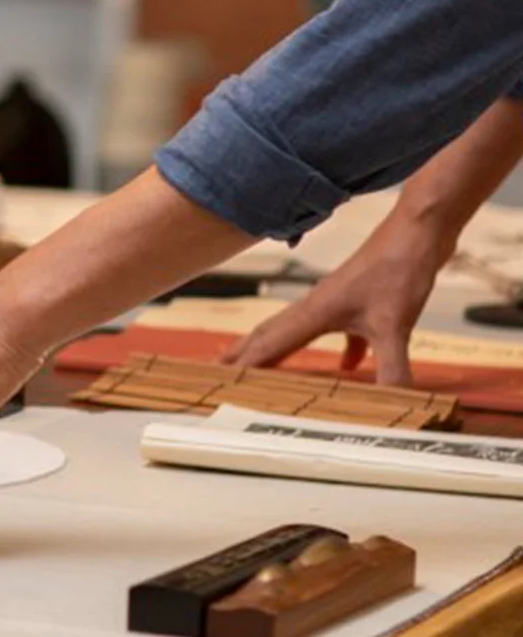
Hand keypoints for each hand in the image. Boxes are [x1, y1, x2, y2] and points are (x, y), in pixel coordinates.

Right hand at [224, 208, 450, 385]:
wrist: (416, 233)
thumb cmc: (398, 268)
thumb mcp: (394, 325)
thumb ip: (391, 368)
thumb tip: (394, 403)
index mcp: (315, 312)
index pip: (271, 344)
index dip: (245, 364)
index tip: (221, 378)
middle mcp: (316, 306)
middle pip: (270, 334)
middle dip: (244, 353)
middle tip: (218, 369)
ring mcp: (336, 301)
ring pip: (296, 331)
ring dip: (277, 349)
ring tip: (262, 364)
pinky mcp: (358, 300)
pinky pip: (338, 332)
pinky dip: (340, 351)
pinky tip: (351, 366)